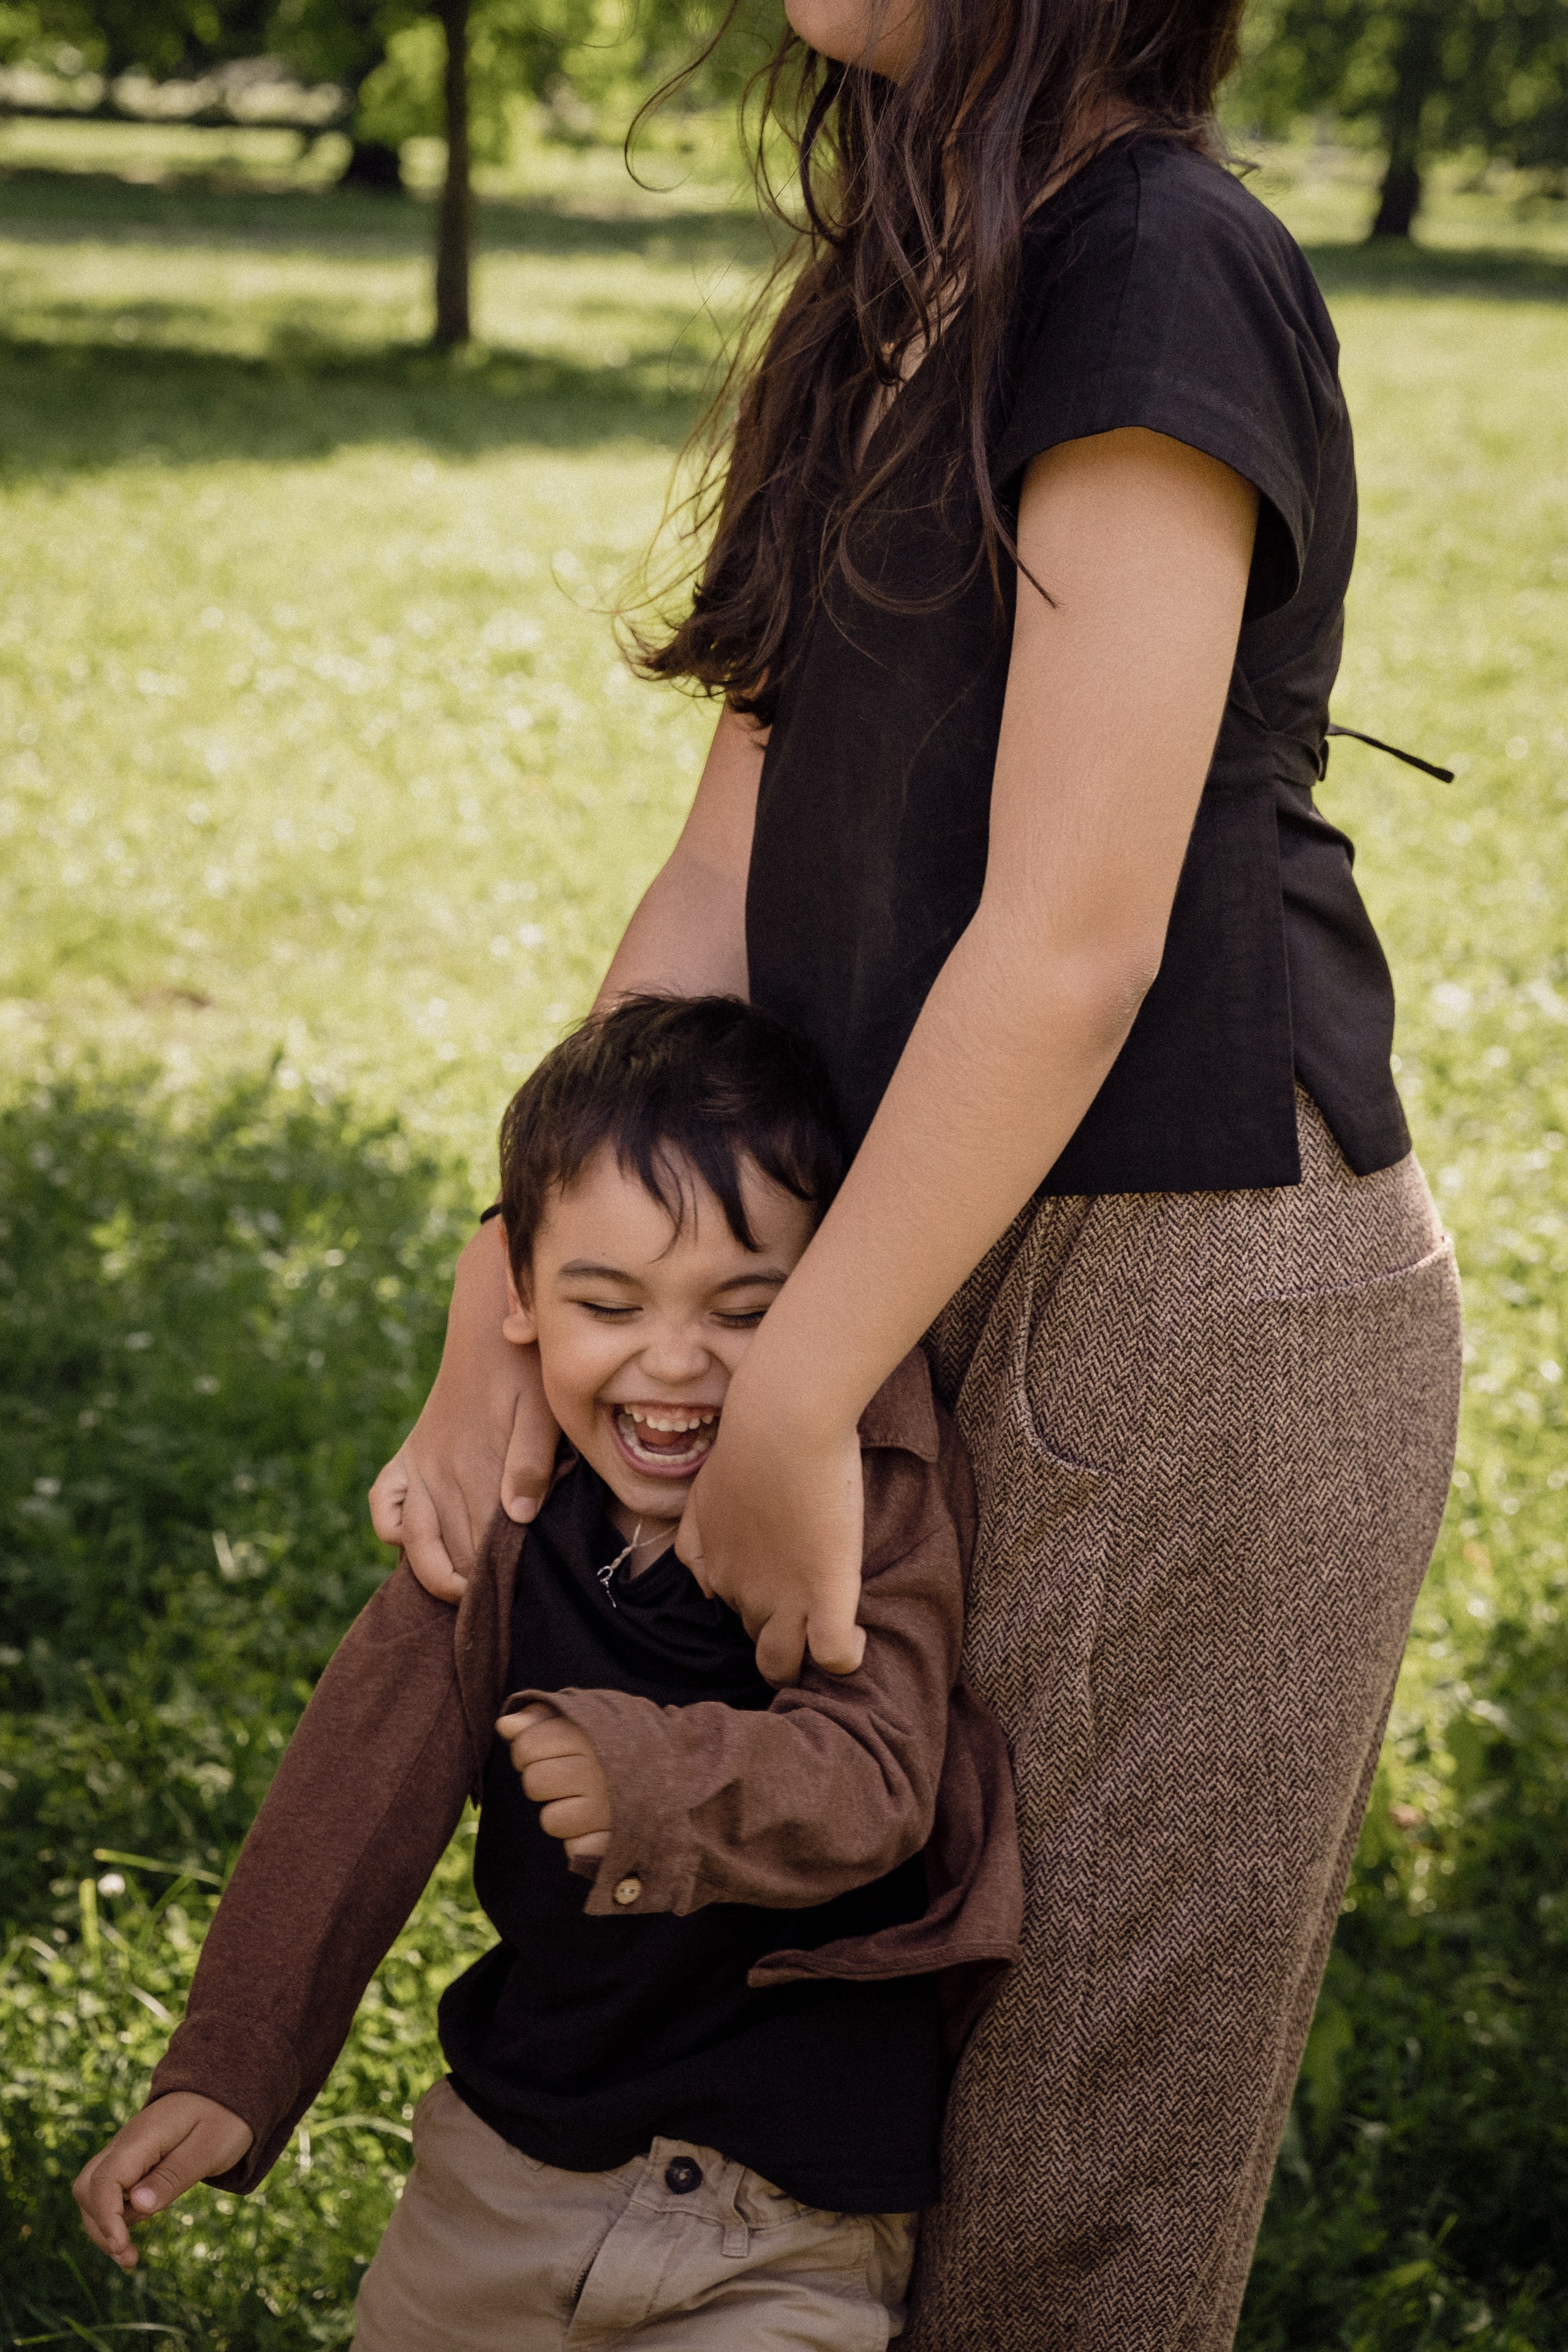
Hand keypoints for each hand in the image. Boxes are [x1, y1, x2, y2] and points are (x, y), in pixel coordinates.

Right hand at [73, 2094, 252, 2270]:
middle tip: (129, 2259)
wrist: (226, 2090)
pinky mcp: (131, 2161)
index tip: (123, 2247)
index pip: (106, 2180)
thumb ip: (174, 2175)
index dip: (107, 2219)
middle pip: (88, 2188)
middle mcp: (125, 2143)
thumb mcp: (210, 2148)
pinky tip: (133, 2231)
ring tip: (130, 2256)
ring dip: (104, 2226)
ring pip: (92, 2192)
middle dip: (100, 2228)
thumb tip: (138, 2206)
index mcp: (143, 2137)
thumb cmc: (223, 2118)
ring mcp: (125, 2151)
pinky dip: (115, 2215)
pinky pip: (109, 2190)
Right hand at [370, 1218, 560, 1599]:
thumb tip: (517, 1519)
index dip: (493, 1580)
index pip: (480, 1543)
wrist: (489, 1328)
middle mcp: (439, 1472)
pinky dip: (390, 1525)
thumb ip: (531, 1462)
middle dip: (468, 1585)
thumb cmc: (526, 1371)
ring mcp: (419, 1465)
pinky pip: (383, 1501)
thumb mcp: (541, 1409)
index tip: (509, 1604)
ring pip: (414, 1537)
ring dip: (433, 1569)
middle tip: (490, 1614)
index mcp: (476, 1468)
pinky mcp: (407, 1455)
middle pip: (448, 1548)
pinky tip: (409, 1542)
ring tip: (458, 1593)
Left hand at [497, 1703, 612, 1859]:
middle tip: (570, 1776)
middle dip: (543, 1779)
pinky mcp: (612, 1842)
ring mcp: (606, 1809)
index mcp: (591, 1735)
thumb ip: (544, 1717)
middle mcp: (598, 1771)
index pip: (526, 1745)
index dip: (528, 1748)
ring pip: (549, 1819)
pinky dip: (581, 1840)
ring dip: (562, 1812)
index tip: (549, 1750)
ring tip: (588, 1800)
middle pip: (533, 1782)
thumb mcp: (590, 1717)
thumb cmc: (622, 1742)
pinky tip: (598, 1824)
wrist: (680, 1773)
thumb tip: (504, 1725)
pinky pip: (572, 1848)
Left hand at [676, 1368, 864, 1686]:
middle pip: (757, 1638)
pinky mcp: (825, 1595)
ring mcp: (783, 1600)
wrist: (781, 1425)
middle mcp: (742, 1594)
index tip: (785, 1585)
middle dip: (779, 1631)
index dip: (761, 1603)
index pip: (735, 1610)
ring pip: (782, 1662)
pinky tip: (857, 1640)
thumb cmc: (747, 1446)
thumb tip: (706, 1587)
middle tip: (809, 1607)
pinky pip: (833, 1653)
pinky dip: (845, 1657)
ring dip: (803, 1658)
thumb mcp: (704, 1495)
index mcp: (717, 1570)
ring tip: (830, 1638)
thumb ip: (697, 1541)